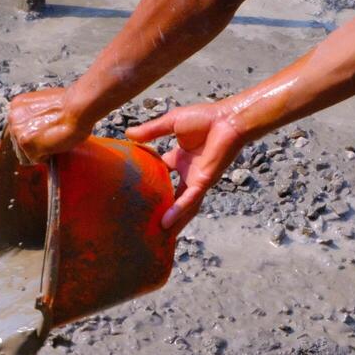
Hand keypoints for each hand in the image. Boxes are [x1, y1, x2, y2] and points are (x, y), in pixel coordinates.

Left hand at [7, 87, 91, 163]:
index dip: (32, 136)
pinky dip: (46, 157)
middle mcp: (13, 118)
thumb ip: (35, 117)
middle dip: (33, 145)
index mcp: (16, 105)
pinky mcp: (27, 145)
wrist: (78, 107)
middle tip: (49, 139)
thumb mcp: (45, 106)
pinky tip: (55, 145)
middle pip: (18, 144)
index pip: (18, 131)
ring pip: (25, 154)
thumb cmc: (70, 105)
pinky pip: (35, 159)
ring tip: (53, 141)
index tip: (41, 136)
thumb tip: (38, 129)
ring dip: (39, 151)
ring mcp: (18, 132)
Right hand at [127, 101, 246, 230]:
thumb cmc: (205, 118)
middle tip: (147, 224)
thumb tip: (128, 134)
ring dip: (172, 221)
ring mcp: (196, 180)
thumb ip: (150, 131)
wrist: (227, 119)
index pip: (161, 173)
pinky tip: (166, 223)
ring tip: (157, 237)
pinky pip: (188, 200)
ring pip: (182, 206)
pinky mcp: (203, 182)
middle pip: (173, 196)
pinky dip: (178, 211)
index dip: (149, 180)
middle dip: (162, 210)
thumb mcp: (171, 123)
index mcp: (181, 158)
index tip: (134, 190)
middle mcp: (188, 172)